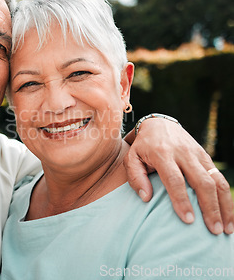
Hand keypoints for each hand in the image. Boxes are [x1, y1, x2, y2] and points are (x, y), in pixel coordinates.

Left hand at [124, 117, 233, 234]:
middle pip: (202, 182)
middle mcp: (183, 153)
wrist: (158, 124)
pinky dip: (226, 197)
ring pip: (216, 181)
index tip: (187, 220)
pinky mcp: (206, 157)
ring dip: (224, 206)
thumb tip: (146, 198)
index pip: (175, 179)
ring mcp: (198, 155)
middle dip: (210, 208)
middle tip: (214, 230)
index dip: (182, 200)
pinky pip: (220, 178)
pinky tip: (228, 215)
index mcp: (162, 153)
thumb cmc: (141, 147)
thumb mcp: (131, 158)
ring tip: (226, 229)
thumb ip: (136, 178)